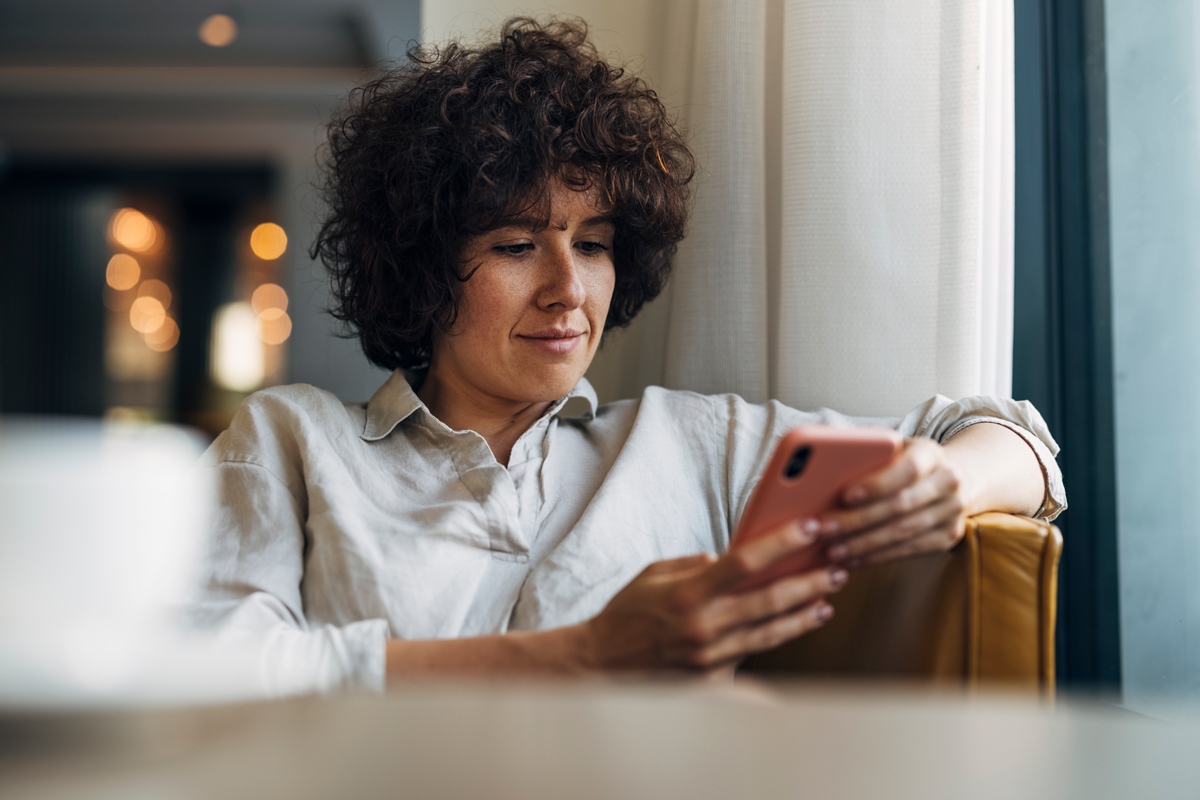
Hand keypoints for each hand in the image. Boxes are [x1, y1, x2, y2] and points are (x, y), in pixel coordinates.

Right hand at [582, 522, 846, 675]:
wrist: (602, 666)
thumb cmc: (627, 614)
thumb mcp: (653, 575)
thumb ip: (693, 564)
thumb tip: (727, 558)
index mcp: (688, 593)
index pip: (746, 561)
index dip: (783, 542)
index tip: (811, 526)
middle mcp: (703, 626)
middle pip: (771, 599)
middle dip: (810, 581)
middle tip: (836, 568)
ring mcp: (710, 657)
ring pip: (771, 632)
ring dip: (804, 614)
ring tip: (826, 600)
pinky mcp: (713, 681)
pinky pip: (751, 654)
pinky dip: (775, 637)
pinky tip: (796, 624)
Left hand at [817, 437, 967, 568]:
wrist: (952, 478)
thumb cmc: (903, 462)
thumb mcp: (892, 450)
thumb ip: (867, 457)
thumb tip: (821, 474)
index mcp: (930, 453)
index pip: (906, 469)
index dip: (876, 484)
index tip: (845, 496)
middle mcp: (948, 481)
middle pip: (900, 505)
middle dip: (858, 520)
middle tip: (825, 529)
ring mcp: (952, 511)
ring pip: (903, 532)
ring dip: (863, 544)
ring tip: (832, 550)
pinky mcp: (949, 536)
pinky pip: (909, 550)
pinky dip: (876, 557)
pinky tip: (852, 560)